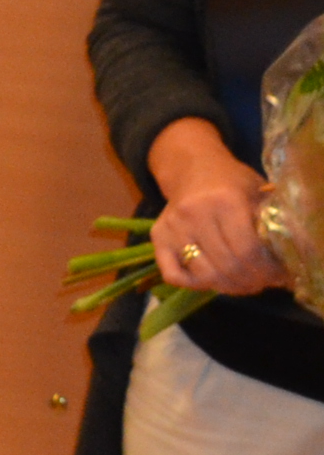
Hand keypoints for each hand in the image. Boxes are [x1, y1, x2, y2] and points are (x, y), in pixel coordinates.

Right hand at [150, 117, 286, 296]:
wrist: (192, 167)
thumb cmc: (232, 182)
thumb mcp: (258, 192)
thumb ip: (273, 220)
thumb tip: (297, 255)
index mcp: (224, 201)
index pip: (248, 250)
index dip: (267, 270)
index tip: (279, 276)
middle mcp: (194, 213)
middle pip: (227, 266)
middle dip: (251, 282)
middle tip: (263, 283)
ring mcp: (173, 226)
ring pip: (203, 275)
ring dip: (228, 287)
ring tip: (243, 284)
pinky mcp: (158, 236)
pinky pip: (173, 274)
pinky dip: (194, 285)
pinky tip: (212, 280)